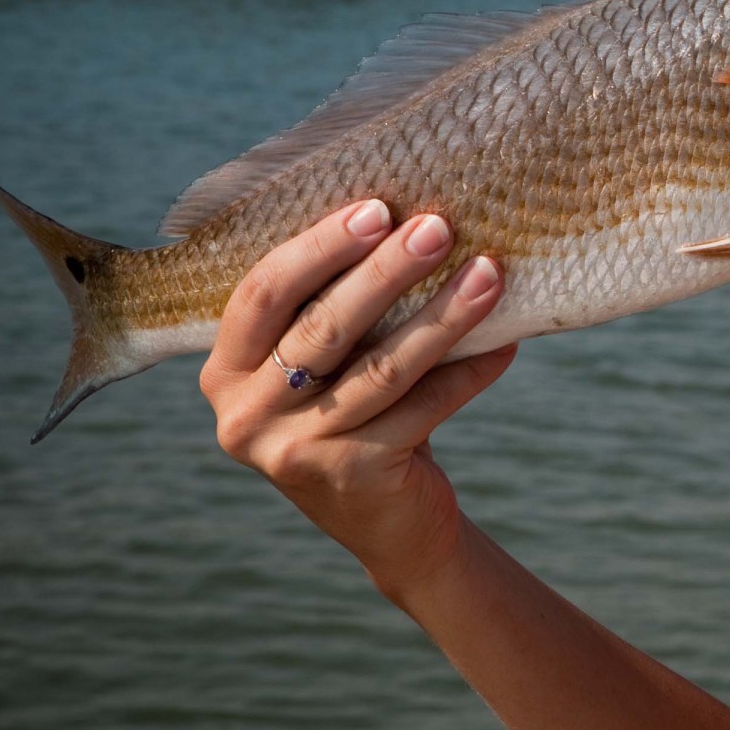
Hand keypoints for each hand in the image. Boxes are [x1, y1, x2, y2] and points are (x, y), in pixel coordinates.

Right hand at [200, 202, 515, 595]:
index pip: (262, 293)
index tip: (378, 207)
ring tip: (490, 274)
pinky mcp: (353, 477)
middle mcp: (245, 416)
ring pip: (382, 368)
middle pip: (324, 327)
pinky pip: (425, 408)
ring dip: (442, 315)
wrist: (390, 522)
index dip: (319, 247)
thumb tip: (414, 216)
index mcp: (224, 371)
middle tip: (439, 227)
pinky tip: (506, 341)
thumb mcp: (324, 364)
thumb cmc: (357, 411)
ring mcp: (295, 453)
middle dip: (386, 271)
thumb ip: (333, 305)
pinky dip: (470, 371)